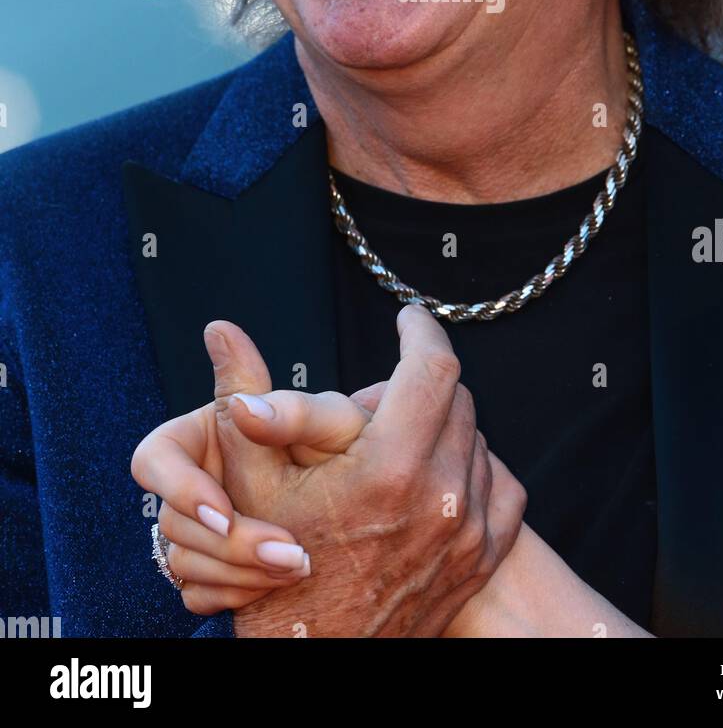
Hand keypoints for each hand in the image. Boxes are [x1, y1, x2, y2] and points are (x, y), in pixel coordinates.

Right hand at [131, 367, 377, 611]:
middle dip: (229, 542)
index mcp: (199, 438)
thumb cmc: (338, 446)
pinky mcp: (205, 573)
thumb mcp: (319, 420)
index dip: (182, 486)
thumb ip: (274, 389)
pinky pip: (199, 595)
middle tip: (286, 550)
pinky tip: (281, 586)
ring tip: (299, 567)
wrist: (364, 500)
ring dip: (242, 571)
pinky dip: (240, 595)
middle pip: (172, 523)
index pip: (153, 458)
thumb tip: (222, 332)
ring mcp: (192, 532)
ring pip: (184, 565)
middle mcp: (188, 485)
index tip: (225, 510)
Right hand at [136, 303, 525, 634]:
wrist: (314, 657)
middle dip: (425, 381)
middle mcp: (441, 495)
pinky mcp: (481, 558)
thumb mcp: (252, 479)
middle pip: (458, 398)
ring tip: (404, 433)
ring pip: (478, 440)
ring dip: (446, 426)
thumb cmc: (275, 570)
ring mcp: (468, 531)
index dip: (420, 330)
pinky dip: (473, 470)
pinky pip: (500, 487)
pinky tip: (436, 473)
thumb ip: (247, 398)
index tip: (405, 319)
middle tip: (390, 387)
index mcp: (391, 466)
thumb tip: (223, 331)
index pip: (434, 365)